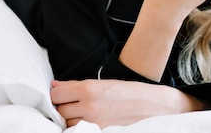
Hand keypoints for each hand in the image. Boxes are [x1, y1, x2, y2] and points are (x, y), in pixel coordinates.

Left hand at [50, 79, 205, 127]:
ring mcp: (94, 123)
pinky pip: (81, 132)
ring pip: (68, 124)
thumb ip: (76, 85)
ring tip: (83, 114)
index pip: (56, 95)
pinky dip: (80, 128)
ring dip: (71, 120)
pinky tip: (87, 123)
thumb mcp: (103, 83)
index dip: (56, 95)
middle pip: (60, 111)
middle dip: (63, 108)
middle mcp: (89, 106)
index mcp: (89, 88)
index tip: (61, 96)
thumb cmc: (129, 93)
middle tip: (72, 105)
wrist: (154, 106)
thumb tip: (55, 86)